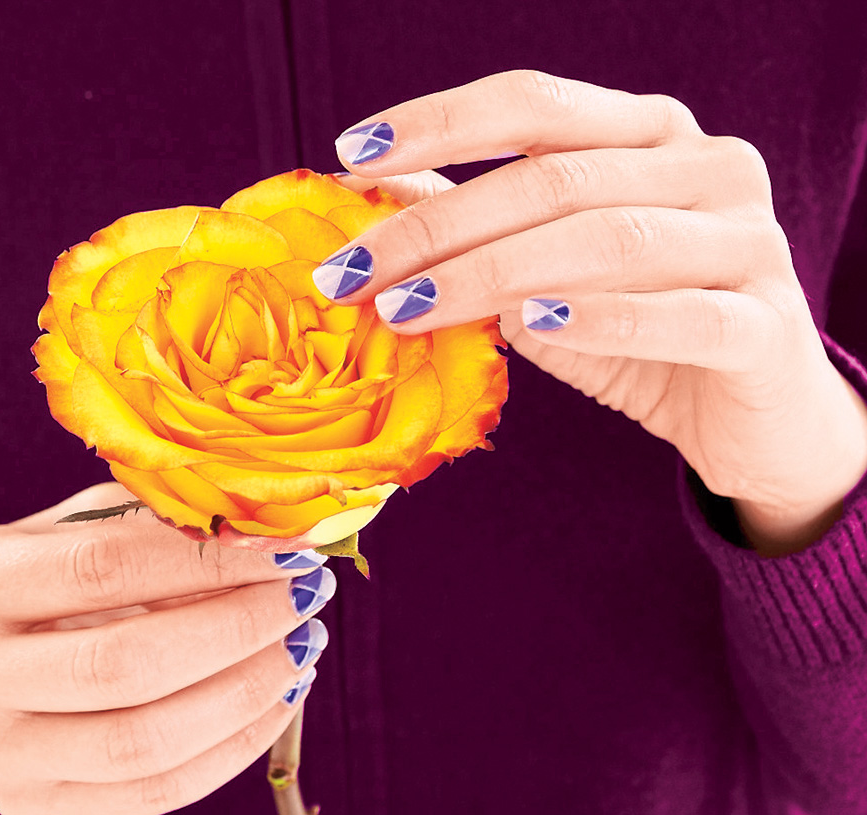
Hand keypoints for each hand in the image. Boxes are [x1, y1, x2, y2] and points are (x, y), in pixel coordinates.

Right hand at [0, 482, 332, 813]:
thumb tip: (261, 528)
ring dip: (246, 692)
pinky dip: (233, 746)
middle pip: (124, 665)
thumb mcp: (62, 533)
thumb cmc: (29, 585)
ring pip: (143, 743)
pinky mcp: (39, 810)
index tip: (287, 545)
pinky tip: (278, 696)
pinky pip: (155, 794)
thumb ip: (145, 524)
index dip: (208, 557)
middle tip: (305, 594)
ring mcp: (1, 756)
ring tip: (302, 645)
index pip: (103, 567)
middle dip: (237, 627)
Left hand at [322, 70, 866, 554]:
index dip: (440, 122)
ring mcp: (748, 241)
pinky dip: (599, 318)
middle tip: (351, 274)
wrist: (747, 416)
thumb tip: (370, 205)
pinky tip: (528, 322)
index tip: (351, 153)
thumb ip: (475, 233)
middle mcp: (707, 166)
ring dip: (488, 274)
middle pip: (552, 179)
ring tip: (404, 308)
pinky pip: (679, 315)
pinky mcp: (766, 327)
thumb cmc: (636, 333)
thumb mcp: (544, 274)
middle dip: (436, 227)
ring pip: (605, 241)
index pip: (534, 105)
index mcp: (650, 134)